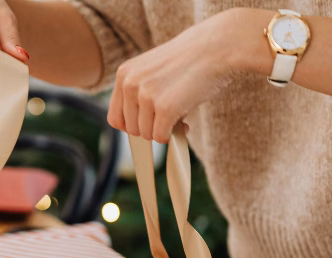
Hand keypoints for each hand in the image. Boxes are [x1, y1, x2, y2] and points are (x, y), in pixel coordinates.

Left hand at [107, 8, 268, 142]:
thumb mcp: (153, 71)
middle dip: (151, 128)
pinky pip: (161, 137)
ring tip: (179, 117)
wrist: (216, 47)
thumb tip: (140, 127)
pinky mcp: (165, 108)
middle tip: (170, 120)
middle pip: (131, 129)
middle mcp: (130, 84)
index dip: (133, 126)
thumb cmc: (190, 60)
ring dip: (163, 131)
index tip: (149, 124)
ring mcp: (146, 96)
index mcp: (124, 74)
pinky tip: (185, 123)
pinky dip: (173, 136)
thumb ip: (140, 93)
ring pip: (146, 135)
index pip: (115, 118)